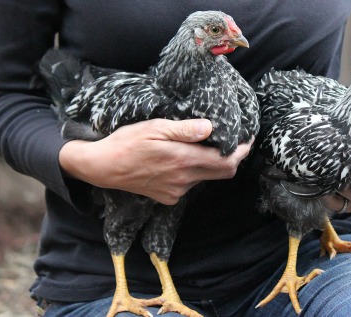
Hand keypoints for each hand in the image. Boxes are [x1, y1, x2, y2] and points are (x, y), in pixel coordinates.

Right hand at [59, 118, 252, 204]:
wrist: (104, 167)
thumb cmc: (128, 142)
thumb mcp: (155, 128)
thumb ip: (184, 130)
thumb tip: (210, 128)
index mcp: (183, 159)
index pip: (226, 161)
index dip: (241, 152)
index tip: (246, 140)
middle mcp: (184, 179)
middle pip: (222, 173)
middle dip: (232, 159)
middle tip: (232, 143)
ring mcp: (177, 191)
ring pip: (205, 178)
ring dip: (209, 164)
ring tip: (200, 147)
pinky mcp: (169, 198)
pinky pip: (190, 185)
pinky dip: (193, 173)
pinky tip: (179, 161)